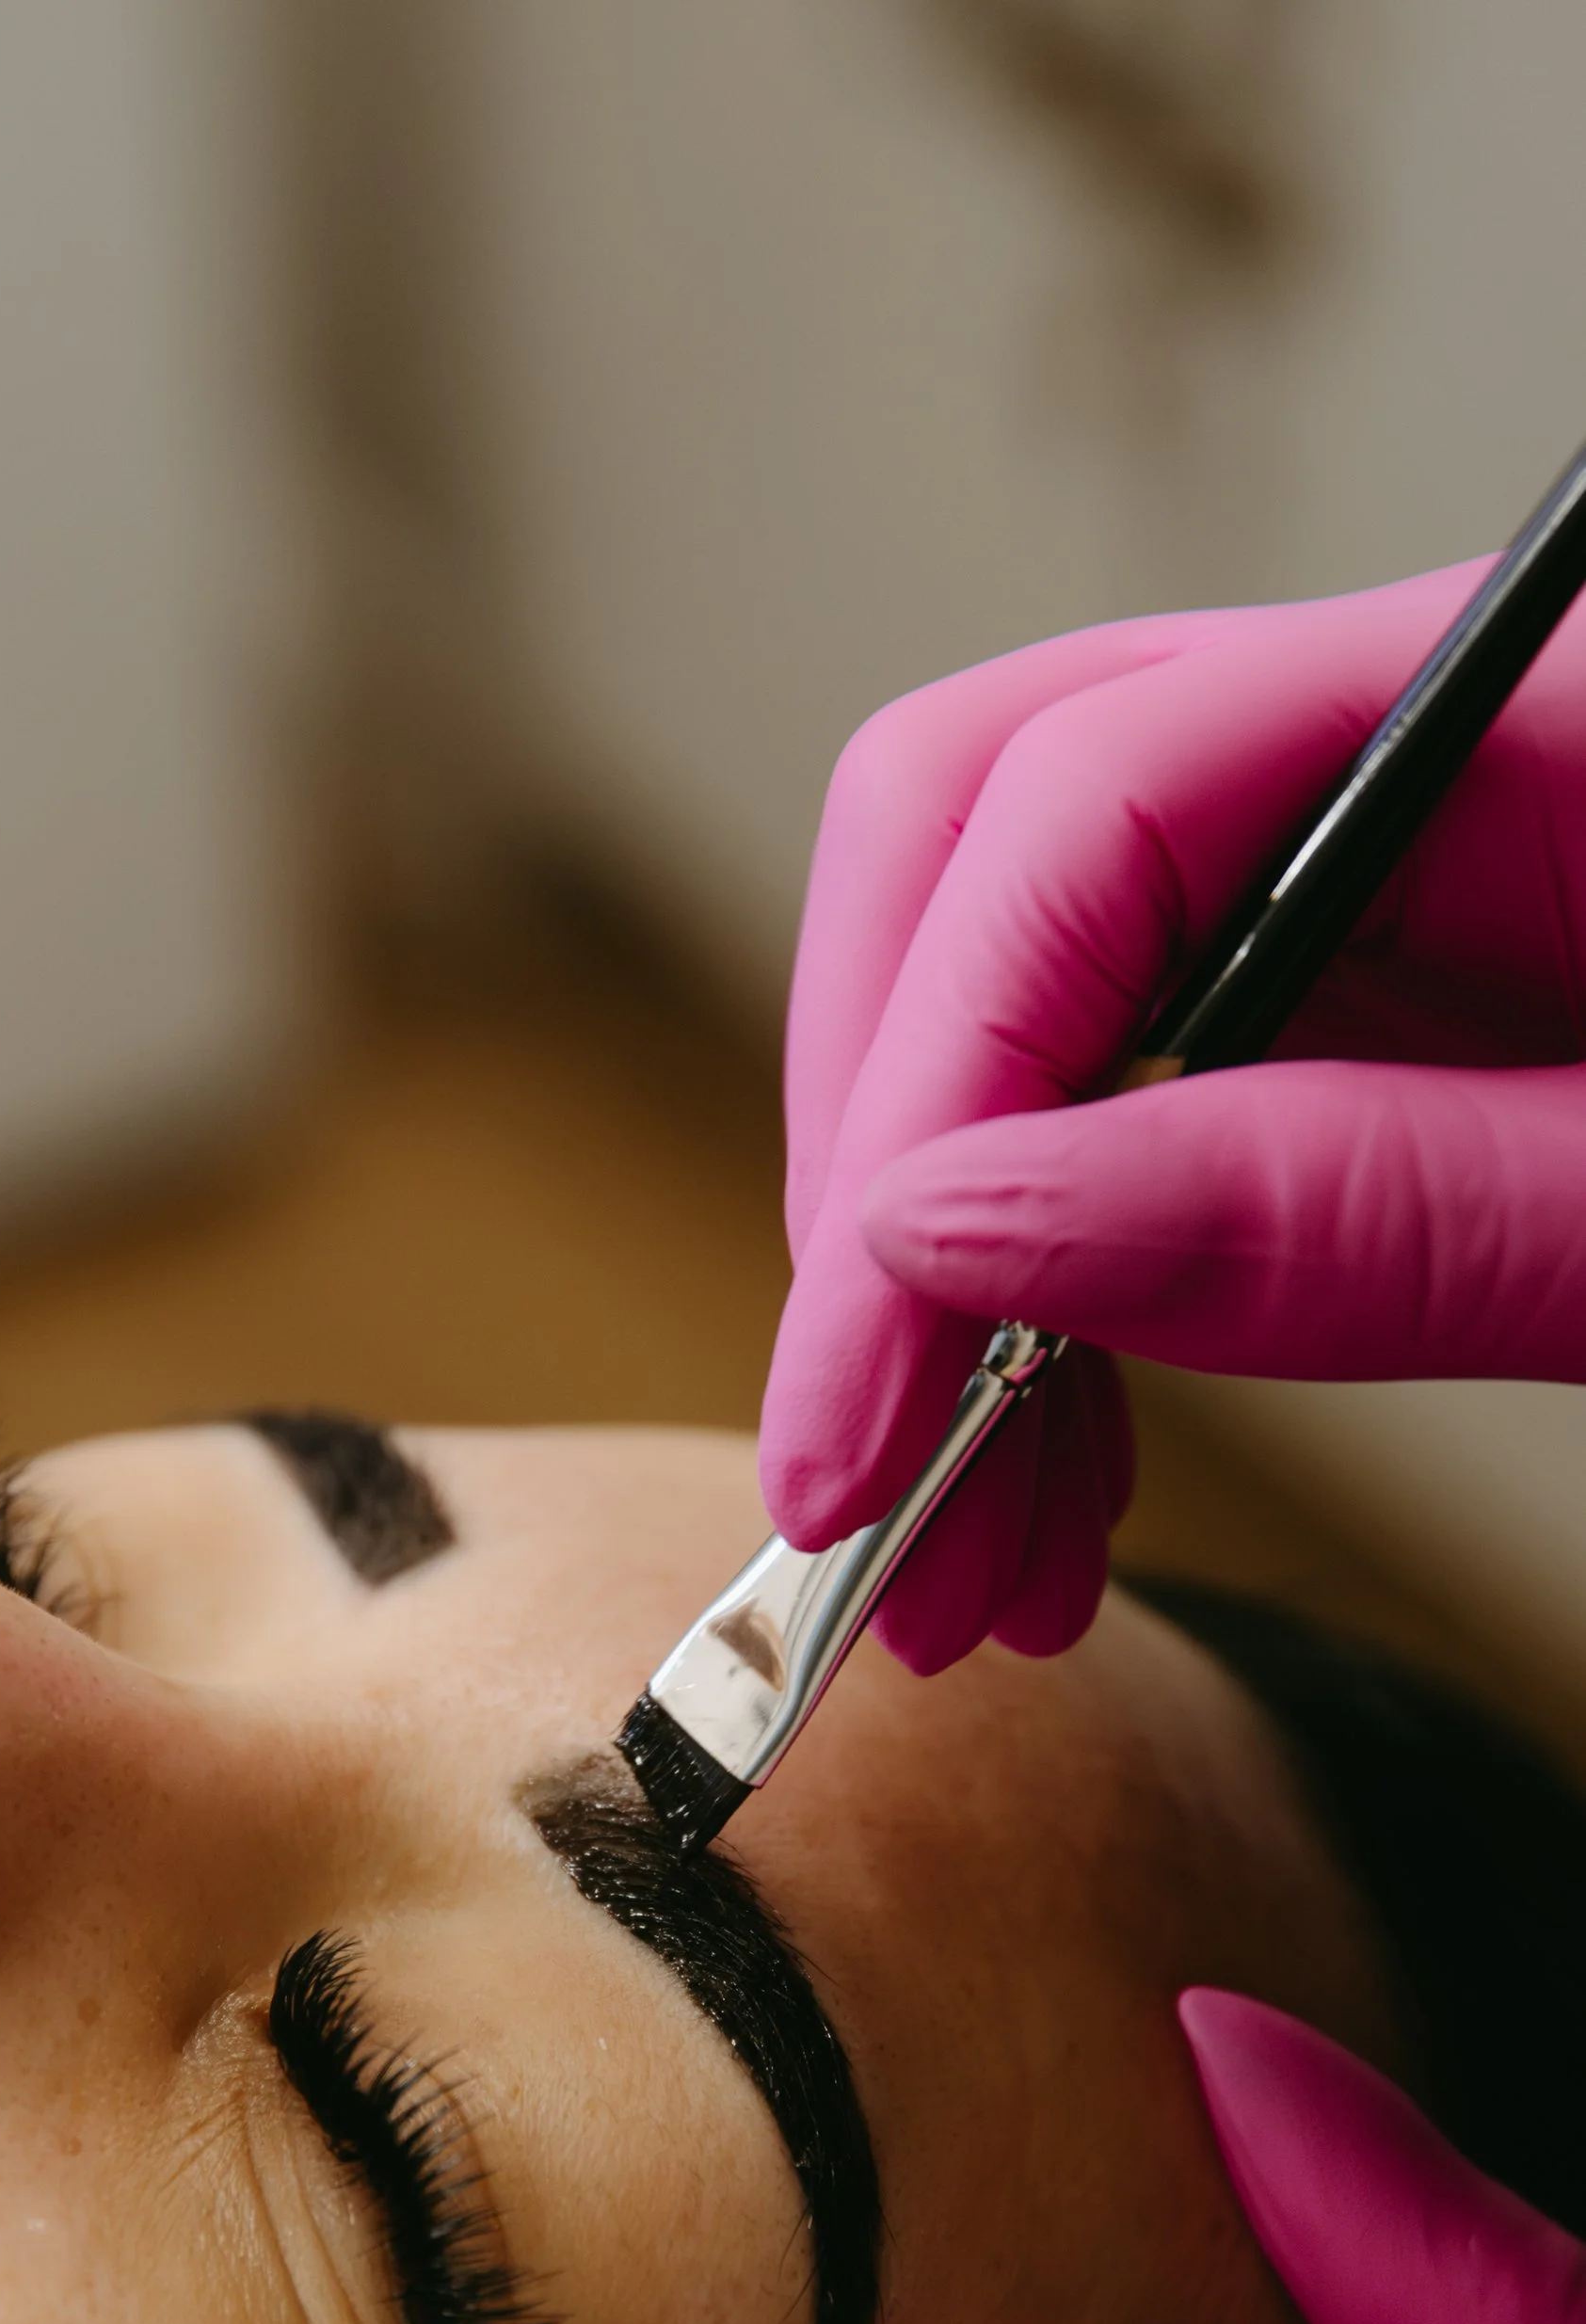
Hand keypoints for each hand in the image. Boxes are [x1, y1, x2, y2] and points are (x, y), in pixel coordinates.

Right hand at [768, 564, 1585, 1669]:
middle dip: (882, 1179)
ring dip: (944, 1282)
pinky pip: (1119, 1103)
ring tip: (969, 1564)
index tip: (860, 1407)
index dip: (917, 1107)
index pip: (1081, 807)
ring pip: (1017, 994)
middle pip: (983, 848)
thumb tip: (960, 1234)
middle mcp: (1415, 747)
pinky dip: (1047, 1304)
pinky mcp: (1379, 1004)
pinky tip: (1055, 1478)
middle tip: (867, 1488)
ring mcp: (1382, 871)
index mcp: (1541, 705)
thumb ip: (1364, 1213)